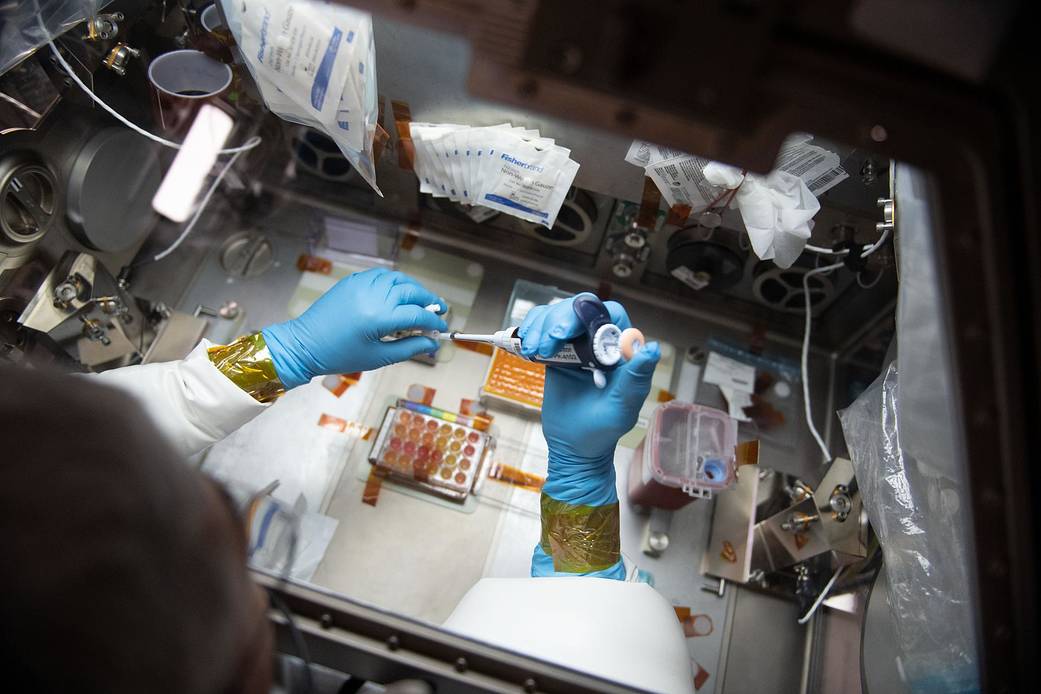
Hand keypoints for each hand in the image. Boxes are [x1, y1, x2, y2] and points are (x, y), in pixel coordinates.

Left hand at [262, 268, 446, 388]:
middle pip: (412, 291)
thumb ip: (409, 348)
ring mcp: (362, 285)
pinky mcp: (352, 281)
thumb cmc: (339, 355)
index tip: (442, 328)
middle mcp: (373, 296)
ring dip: (414, 287)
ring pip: (398, 278)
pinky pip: (380, 275)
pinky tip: (399, 292)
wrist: (304, 344)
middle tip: (439, 310)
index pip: (418, 315)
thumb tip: (432, 344)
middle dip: (429, 300)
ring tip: (421, 299)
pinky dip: (395, 281)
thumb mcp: (378, 357)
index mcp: (380, 318)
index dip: (434, 322)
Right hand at [519, 294, 659, 504]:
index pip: (609, 313)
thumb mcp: (622, 408)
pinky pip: (540, 328)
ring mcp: (575, 345)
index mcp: (621, 351)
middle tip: (546, 345)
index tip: (567, 332)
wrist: (574, 447)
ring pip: (556, 314)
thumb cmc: (603, 430)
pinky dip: (530, 331)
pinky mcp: (554, 352)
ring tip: (534, 350)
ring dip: (540, 326)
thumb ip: (635, 379)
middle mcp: (598, 342)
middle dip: (557, 320)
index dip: (588, 313)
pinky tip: (527, 348)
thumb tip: (653, 349)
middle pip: (577, 309)